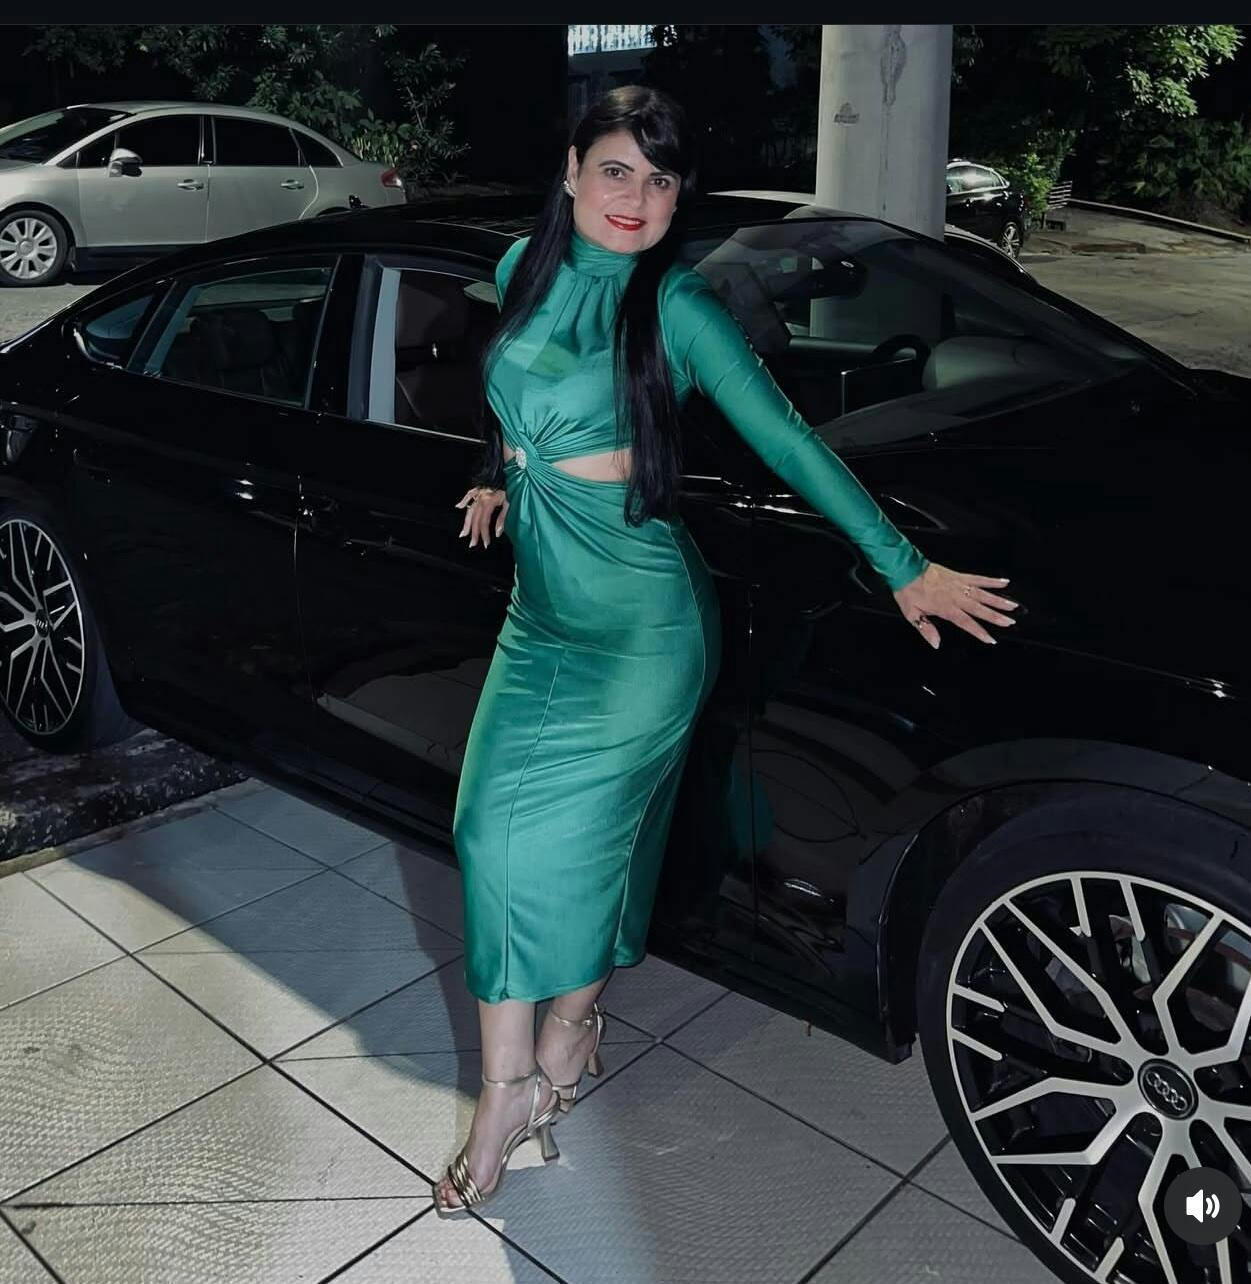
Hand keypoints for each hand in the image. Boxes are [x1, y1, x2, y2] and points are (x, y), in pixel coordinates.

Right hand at [455, 486, 508, 548]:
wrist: (509, 468)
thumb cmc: (511, 485)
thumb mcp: (510, 503)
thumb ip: (502, 518)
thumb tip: (497, 533)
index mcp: (488, 503)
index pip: (483, 523)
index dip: (484, 534)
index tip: (486, 543)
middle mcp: (480, 498)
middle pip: (474, 519)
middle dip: (473, 533)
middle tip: (472, 544)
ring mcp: (478, 493)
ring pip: (470, 510)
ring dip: (467, 523)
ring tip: (463, 533)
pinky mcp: (479, 487)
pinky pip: (469, 494)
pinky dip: (464, 500)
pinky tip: (459, 507)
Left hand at [893, 563, 1017, 649]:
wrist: (905, 568)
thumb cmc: (908, 591)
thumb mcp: (911, 614)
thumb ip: (926, 629)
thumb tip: (936, 643)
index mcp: (945, 608)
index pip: (966, 623)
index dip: (979, 632)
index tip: (990, 639)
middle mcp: (955, 597)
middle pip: (980, 609)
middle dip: (996, 616)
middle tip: (1010, 622)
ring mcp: (959, 585)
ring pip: (983, 594)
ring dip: (999, 600)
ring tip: (1013, 606)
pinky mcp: (959, 575)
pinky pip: (978, 578)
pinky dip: (991, 580)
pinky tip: (1004, 582)